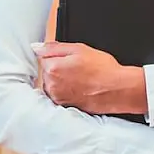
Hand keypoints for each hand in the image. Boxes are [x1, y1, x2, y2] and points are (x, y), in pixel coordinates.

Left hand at [32, 41, 146, 114]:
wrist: (117, 90)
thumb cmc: (103, 69)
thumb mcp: (80, 49)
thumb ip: (54, 47)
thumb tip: (36, 47)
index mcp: (53, 68)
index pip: (44, 57)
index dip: (59, 55)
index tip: (71, 58)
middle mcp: (51, 85)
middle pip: (47, 71)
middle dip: (59, 67)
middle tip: (78, 67)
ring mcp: (57, 97)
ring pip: (52, 83)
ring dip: (62, 80)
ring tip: (81, 78)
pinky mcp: (63, 106)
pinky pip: (59, 94)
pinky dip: (66, 90)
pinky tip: (80, 88)